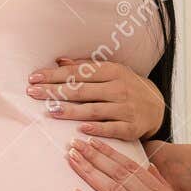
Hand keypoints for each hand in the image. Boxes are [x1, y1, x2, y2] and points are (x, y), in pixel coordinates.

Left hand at [29, 56, 164, 140]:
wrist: (157, 106)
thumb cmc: (126, 86)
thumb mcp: (110, 71)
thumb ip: (85, 66)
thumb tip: (59, 61)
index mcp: (112, 71)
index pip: (78, 72)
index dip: (54, 75)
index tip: (34, 78)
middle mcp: (119, 88)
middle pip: (81, 90)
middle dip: (55, 91)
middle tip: (33, 93)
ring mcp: (125, 108)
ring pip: (93, 110)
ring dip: (70, 111)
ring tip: (50, 111)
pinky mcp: (131, 127)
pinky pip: (111, 128)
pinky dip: (97, 129)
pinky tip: (81, 129)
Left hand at [66, 137, 190, 190]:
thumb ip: (165, 187)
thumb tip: (151, 169)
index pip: (131, 166)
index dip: (111, 153)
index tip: (96, 142)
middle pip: (118, 172)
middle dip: (95, 155)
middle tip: (75, 142)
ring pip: (111, 187)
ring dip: (89, 171)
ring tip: (72, 158)